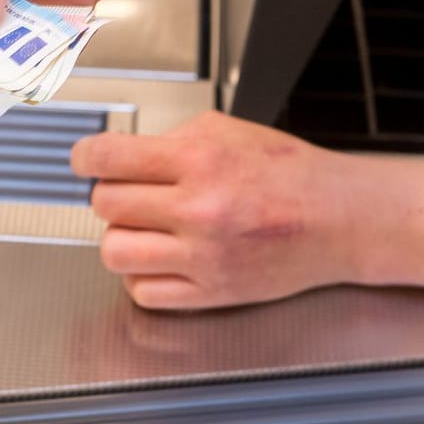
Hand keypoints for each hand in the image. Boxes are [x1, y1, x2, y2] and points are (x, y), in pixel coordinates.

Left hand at [72, 112, 363, 308]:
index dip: (85, 157)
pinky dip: (143, 275)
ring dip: (122, 237)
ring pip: (114, 252)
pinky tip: (160, 258)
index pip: (106, 159)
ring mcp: (203, 256)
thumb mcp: (228, 131)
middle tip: (131, 193)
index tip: (84, 160)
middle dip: (113, 195)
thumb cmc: (289, 173)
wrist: (339, 219)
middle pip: (106, 205)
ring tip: (143, 228)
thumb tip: (120, 153)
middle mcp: (198, 209)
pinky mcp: (211, 292)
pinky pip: (143, 291)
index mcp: (199, 160)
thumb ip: (171, 141)